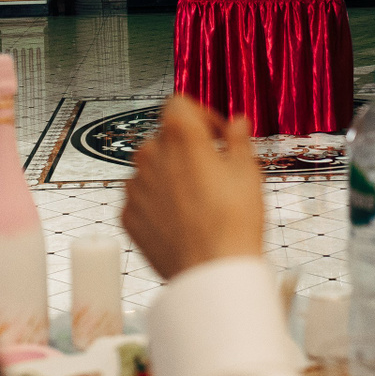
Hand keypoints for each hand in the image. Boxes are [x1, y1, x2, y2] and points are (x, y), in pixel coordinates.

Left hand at [123, 96, 263, 279]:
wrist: (212, 272)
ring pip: (151, 169)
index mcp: (181, 135)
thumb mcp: (248, 173)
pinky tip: (181, 221)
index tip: (215, 134)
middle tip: (212, 173)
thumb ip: (238, 140)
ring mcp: (135, 187)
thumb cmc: (233, 223)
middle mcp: (151, 155)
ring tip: (197, 202)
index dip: (200, 115)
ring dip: (170, 176)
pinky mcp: (127, 215)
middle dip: (186, 150)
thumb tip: (236, 124)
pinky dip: (157, 203)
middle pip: (165, 138)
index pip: (179, 103)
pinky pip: (141, 199)